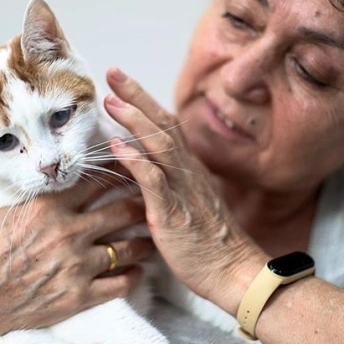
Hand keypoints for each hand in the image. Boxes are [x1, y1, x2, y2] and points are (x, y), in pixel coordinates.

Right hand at [0, 170, 154, 343]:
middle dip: (141, 202)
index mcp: (49, 206)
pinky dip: (133, 275)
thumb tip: (34, 168)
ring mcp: (76, 265)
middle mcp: (68, 232)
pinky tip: (138, 269)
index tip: (132, 166)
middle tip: (150, 198)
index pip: (98, 180)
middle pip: (122, 210)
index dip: (120, 171)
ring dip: (144, 240)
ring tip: (151, 235)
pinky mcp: (79, 295)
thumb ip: (26, 190)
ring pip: (128, 247)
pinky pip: (120, 283)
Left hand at [103, 68, 265, 313]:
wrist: (233, 271)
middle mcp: (187, 172)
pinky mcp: (173, 212)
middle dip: (137, 96)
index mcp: (189, 169)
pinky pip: (154, 181)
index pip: (166, 127)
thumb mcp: (188, 205)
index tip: (122, 84)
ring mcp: (181, 190)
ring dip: (135, 120)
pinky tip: (117, 146)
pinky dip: (135, 160)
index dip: (144, 103)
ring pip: (159, 144)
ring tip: (111, 100)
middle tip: (113, 72)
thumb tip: (141, 169)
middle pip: (163, 124)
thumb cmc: (209, 243)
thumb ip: (168, 184)